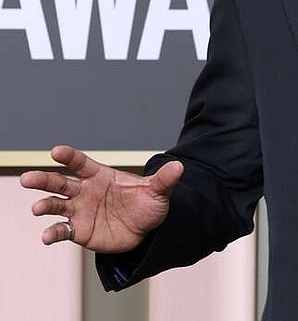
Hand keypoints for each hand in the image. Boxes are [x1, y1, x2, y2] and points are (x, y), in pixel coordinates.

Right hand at [19, 145, 182, 252]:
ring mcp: (80, 210)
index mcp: (101, 176)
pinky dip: (52, 233)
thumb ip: (164, 179)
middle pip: (61, 182)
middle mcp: (86, 191)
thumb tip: (178, 166)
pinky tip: (47, 236)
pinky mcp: (79, 230)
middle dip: (43, 180)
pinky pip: (62, 230)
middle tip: (28, 178)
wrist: (146, 231)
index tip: (55, 151)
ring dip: (45, 205)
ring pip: (56, 205)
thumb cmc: (148, 205)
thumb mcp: (158, 192)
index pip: (81, 163)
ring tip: (38, 208)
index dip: (69, 157)